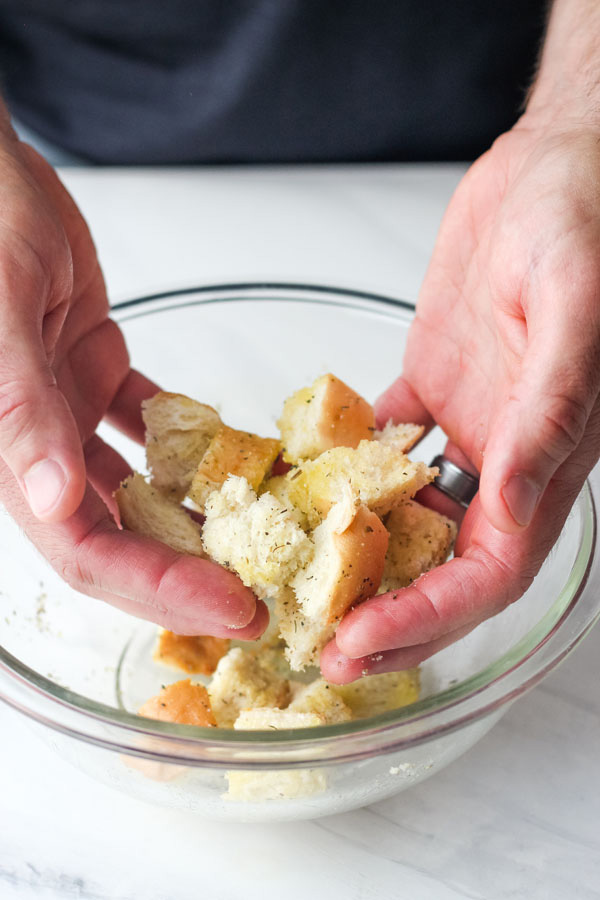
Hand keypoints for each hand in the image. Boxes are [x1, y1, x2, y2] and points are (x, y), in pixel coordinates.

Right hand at [0, 134, 265, 637]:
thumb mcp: (0, 310)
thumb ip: (20, 408)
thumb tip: (55, 500)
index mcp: (10, 454)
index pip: (84, 549)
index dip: (155, 588)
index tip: (230, 605)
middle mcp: (40, 449)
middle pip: (116, 538)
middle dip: (185, 577)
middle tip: (259, 600)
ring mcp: (70, 415)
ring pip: (136, 493)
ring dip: (192, 522)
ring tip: (259, 545)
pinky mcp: (97, 377)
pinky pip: (151, 428)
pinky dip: (192, 447)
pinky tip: (237, 460)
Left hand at [321, 119, 599, 681]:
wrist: (557, 166)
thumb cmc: (585, 221)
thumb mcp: (574, 308)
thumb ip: (552, 408)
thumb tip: (513, 503)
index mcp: (549, 454)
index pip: (492, 569)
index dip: (431, 615)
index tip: (362, 640)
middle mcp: (507, 456)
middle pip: (447, 566)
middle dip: (389, 615)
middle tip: (319, 646)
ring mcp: (467, 427)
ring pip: (413, 518)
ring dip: (363, 561)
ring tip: (298, 589)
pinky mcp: (432, 390)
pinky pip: (382, 450)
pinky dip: (345, 474)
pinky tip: (302, 490)